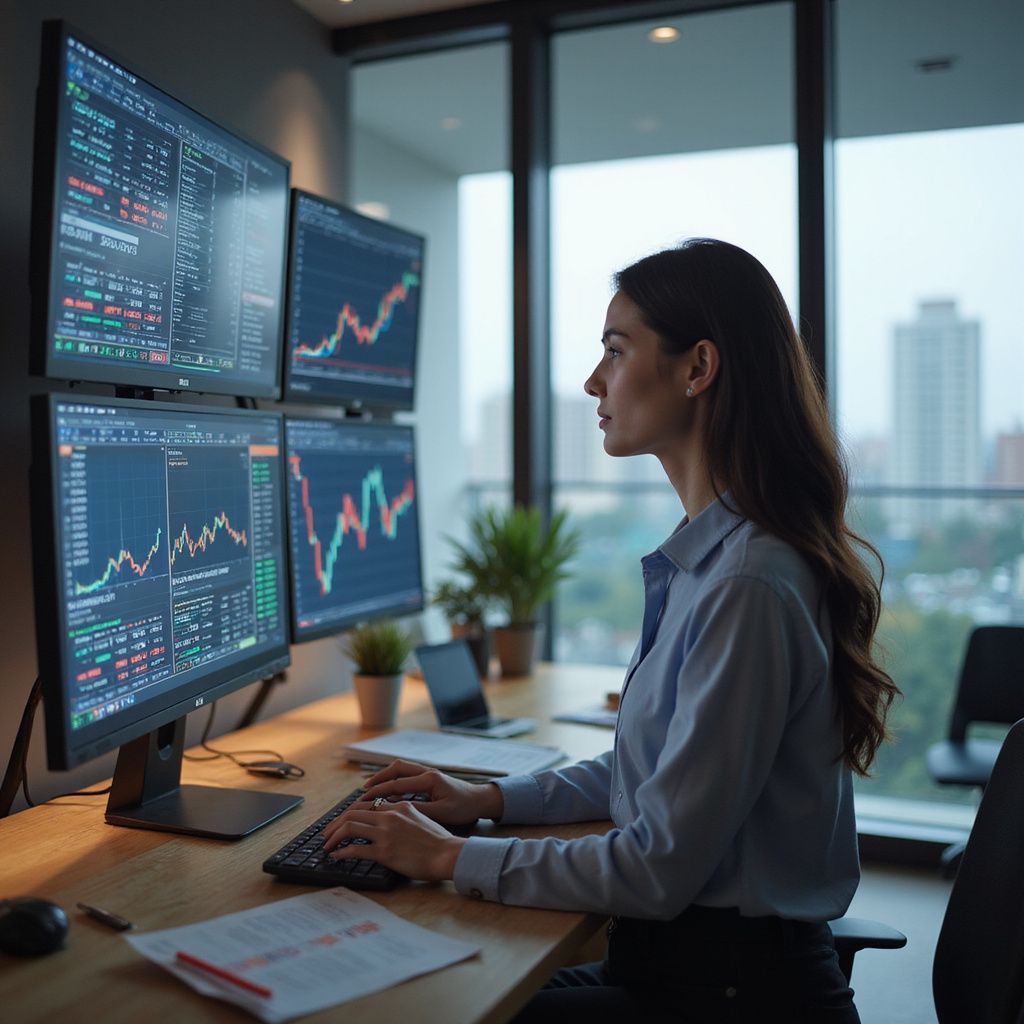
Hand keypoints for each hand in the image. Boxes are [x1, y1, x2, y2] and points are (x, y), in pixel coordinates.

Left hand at [321, 800, 466, 881]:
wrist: (447, 853)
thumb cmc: (438, 841)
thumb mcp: (420, 819)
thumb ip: (403, 816)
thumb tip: (389, 823)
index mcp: (399, 806)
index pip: (366, 805)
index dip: (350, 813)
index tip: (342, 821)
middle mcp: (390, 816)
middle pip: (352, 813)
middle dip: (335, 824)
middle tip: (327, 834)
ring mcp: (386, 833)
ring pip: (349, 827)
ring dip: (334, 836)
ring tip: (327, 845)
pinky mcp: (384, 851)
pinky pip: (355, 849)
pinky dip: (342, 852)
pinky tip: (337, 857)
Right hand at [354, 759, 503, 825]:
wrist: (480, 800)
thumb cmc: (463, 808)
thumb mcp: (441, 813)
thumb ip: (418, 810)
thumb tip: (394, 810)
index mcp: (429, 779)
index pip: (397, 784)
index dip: (379, 792)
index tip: (364, 798)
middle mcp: (427, 771)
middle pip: (396, 768)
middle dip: (379, 778)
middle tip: (363, 790)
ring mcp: (428, 772)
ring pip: (401, 768)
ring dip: (385, 776)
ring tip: (370, 788)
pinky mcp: (429, 776)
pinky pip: (407, 773)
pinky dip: (394, 778)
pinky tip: (387, 789)